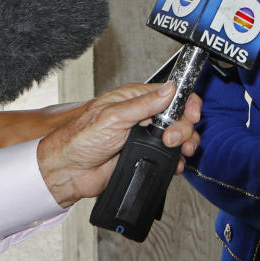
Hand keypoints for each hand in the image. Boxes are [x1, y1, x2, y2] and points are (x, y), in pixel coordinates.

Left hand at [37, 82, 201, 206]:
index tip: (191, 114)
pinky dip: (177, 160)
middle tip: (171, 139)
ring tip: (177, 151)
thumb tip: (169, 89)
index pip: (172, 93)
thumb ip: (144, 103)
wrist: (68, 171)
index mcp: (135, 99)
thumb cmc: (80, 139)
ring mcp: (145, 136)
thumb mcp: (113, 116)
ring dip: (184, 143)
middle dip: (183, 127)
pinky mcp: (144, 155)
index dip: (187, 103)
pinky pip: (169, 156)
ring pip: (178, 136)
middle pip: (180, 116)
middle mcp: (143, 116)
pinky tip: (174, 163)